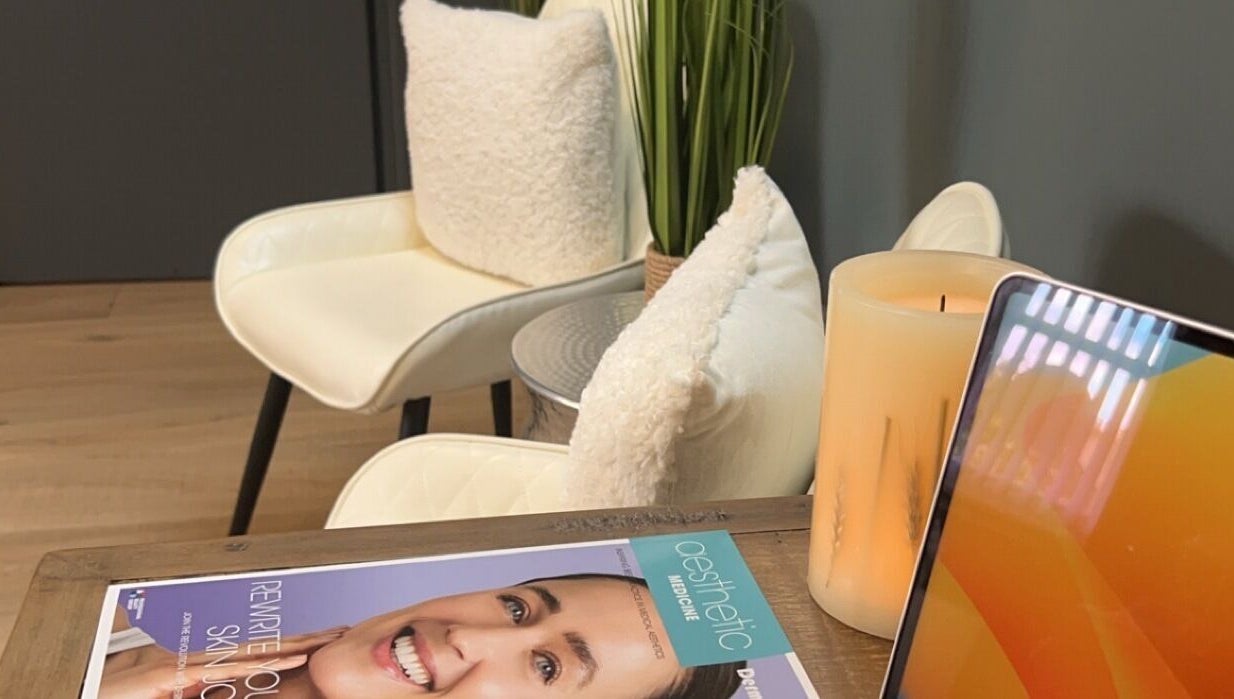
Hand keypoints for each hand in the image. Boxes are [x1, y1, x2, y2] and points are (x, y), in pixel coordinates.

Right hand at [99, 626, 347, 698]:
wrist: (89, 690)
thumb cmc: (127, 696)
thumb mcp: (176, 697)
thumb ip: (205, 693)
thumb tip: (230, 692)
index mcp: (205, 668)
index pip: (257, 654)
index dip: (291, 645)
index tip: (322, 639)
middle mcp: (202, 661)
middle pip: (262, 648)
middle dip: (302, 639)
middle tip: (337, 631)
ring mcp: (189, 665)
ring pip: (249, 655)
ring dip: (288, 648)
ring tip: (322, 644)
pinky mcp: (174, 675)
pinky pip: (221, 671)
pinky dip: (253, 666)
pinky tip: (280, 660)